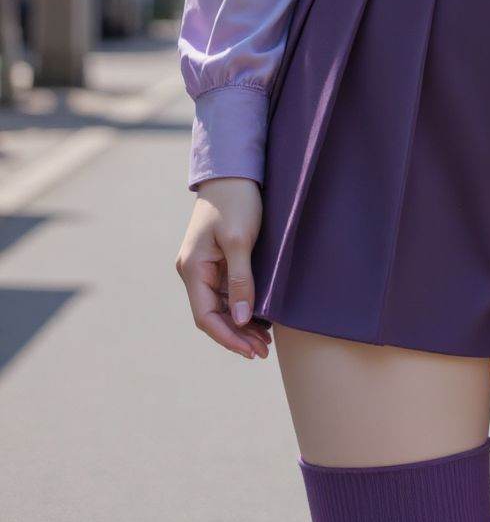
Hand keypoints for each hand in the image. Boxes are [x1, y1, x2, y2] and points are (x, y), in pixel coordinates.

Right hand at [175, 178, 273, 360]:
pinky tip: (260, 317)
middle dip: (237, 335)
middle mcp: (194, 271)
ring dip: (240, 324)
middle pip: (213, 315)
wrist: (234, 170)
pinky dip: (242, 306)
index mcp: (192, 268)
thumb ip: (240, 280)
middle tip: (264, 351)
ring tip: (265, 341)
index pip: (206, 317)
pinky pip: (227, 291)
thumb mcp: (240, 240)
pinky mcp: (217, 259)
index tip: (251, 351)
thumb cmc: (236, 200)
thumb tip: (240, 319)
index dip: (228, 338)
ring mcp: (204, 266)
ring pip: (221, 305)